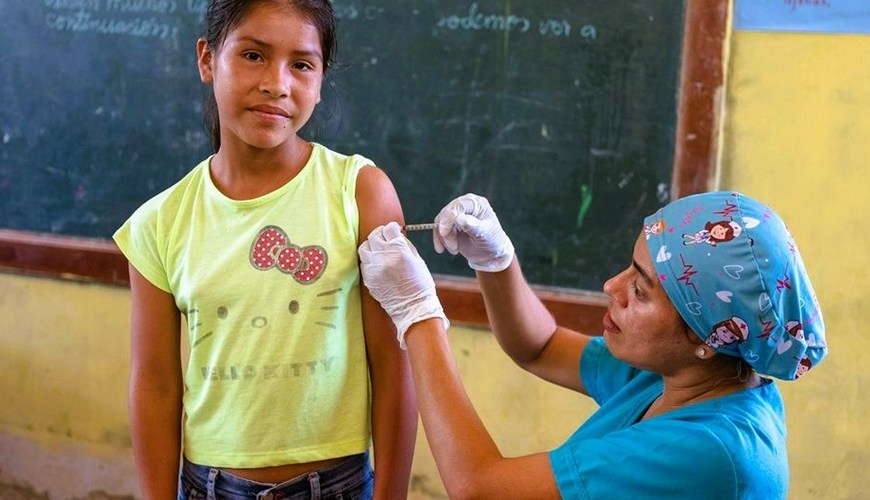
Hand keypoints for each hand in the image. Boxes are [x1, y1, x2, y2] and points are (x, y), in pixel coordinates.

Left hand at [359, 222, 448, 348]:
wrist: (413, 307)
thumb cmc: (420, 284)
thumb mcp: (418, 259)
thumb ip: (405, 244)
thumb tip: (397, 235)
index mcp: (399, 251)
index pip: (389, 229)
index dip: (393, 228)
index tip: (395, 231)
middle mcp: (383, 257)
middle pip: (374, 236)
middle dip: (381, 235)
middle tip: (386, 239)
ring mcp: (373, 268)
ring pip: (364, 248)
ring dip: (371, 246)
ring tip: (379, 251)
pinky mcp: (368, 278)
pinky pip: (363, 262)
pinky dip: (369, 260)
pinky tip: (377, 263)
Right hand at [433, 193, 514, 271]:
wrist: (490, 254)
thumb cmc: (493, 240)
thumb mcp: (486, 234)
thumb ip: (473, 226)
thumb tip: (459, 218)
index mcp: (476, 203)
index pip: (458, 205)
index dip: (448, 217)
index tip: (444, 232)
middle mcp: (464, 206)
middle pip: (446, 214)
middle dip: (446, 232)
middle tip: (453, 248)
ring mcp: (455, 216)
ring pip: (440, 223)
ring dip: (444, 238)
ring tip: (454, 250)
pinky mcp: (449, 226)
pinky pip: (438, 231)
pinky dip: (439, 241)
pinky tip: (442, 249)